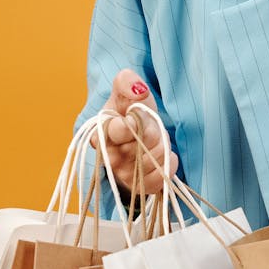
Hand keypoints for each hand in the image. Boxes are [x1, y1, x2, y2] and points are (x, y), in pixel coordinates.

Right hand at [93, 68, 179, 194]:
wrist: (138, 133)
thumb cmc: (130, 111)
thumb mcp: (127, 91)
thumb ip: (127, 82)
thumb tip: (137, 88)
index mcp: (100, 132)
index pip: (116, 130)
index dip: (130, 124)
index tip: (133, 118)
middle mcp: (109, 157)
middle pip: (142, 143)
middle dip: (152, 132)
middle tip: (148, 127)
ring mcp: (124, 174)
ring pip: (154, 159)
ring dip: (161, 146)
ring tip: (154, 140)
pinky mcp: (139, 187)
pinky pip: (161, 176)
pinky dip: (168, 163)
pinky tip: (163, 154)